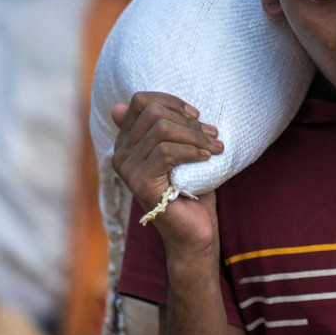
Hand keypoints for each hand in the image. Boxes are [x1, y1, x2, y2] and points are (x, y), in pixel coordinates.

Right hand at [111, 91, 223, 255]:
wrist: (194, 233)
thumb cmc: (190, 190)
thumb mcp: (179, 150)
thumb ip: (165, 128)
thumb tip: (126, 105)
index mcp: (127, 142)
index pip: (140, 101)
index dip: (171, 101)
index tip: (196, 115)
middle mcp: (120, 153)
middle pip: (152, 112)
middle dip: (187, 121)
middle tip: (212, 134)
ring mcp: (126, 169)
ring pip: (161, 130)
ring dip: (194, 135)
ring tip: (214, 146)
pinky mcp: (139, 183)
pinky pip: (165, 152)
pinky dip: (191, 151)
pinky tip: (206, 158)